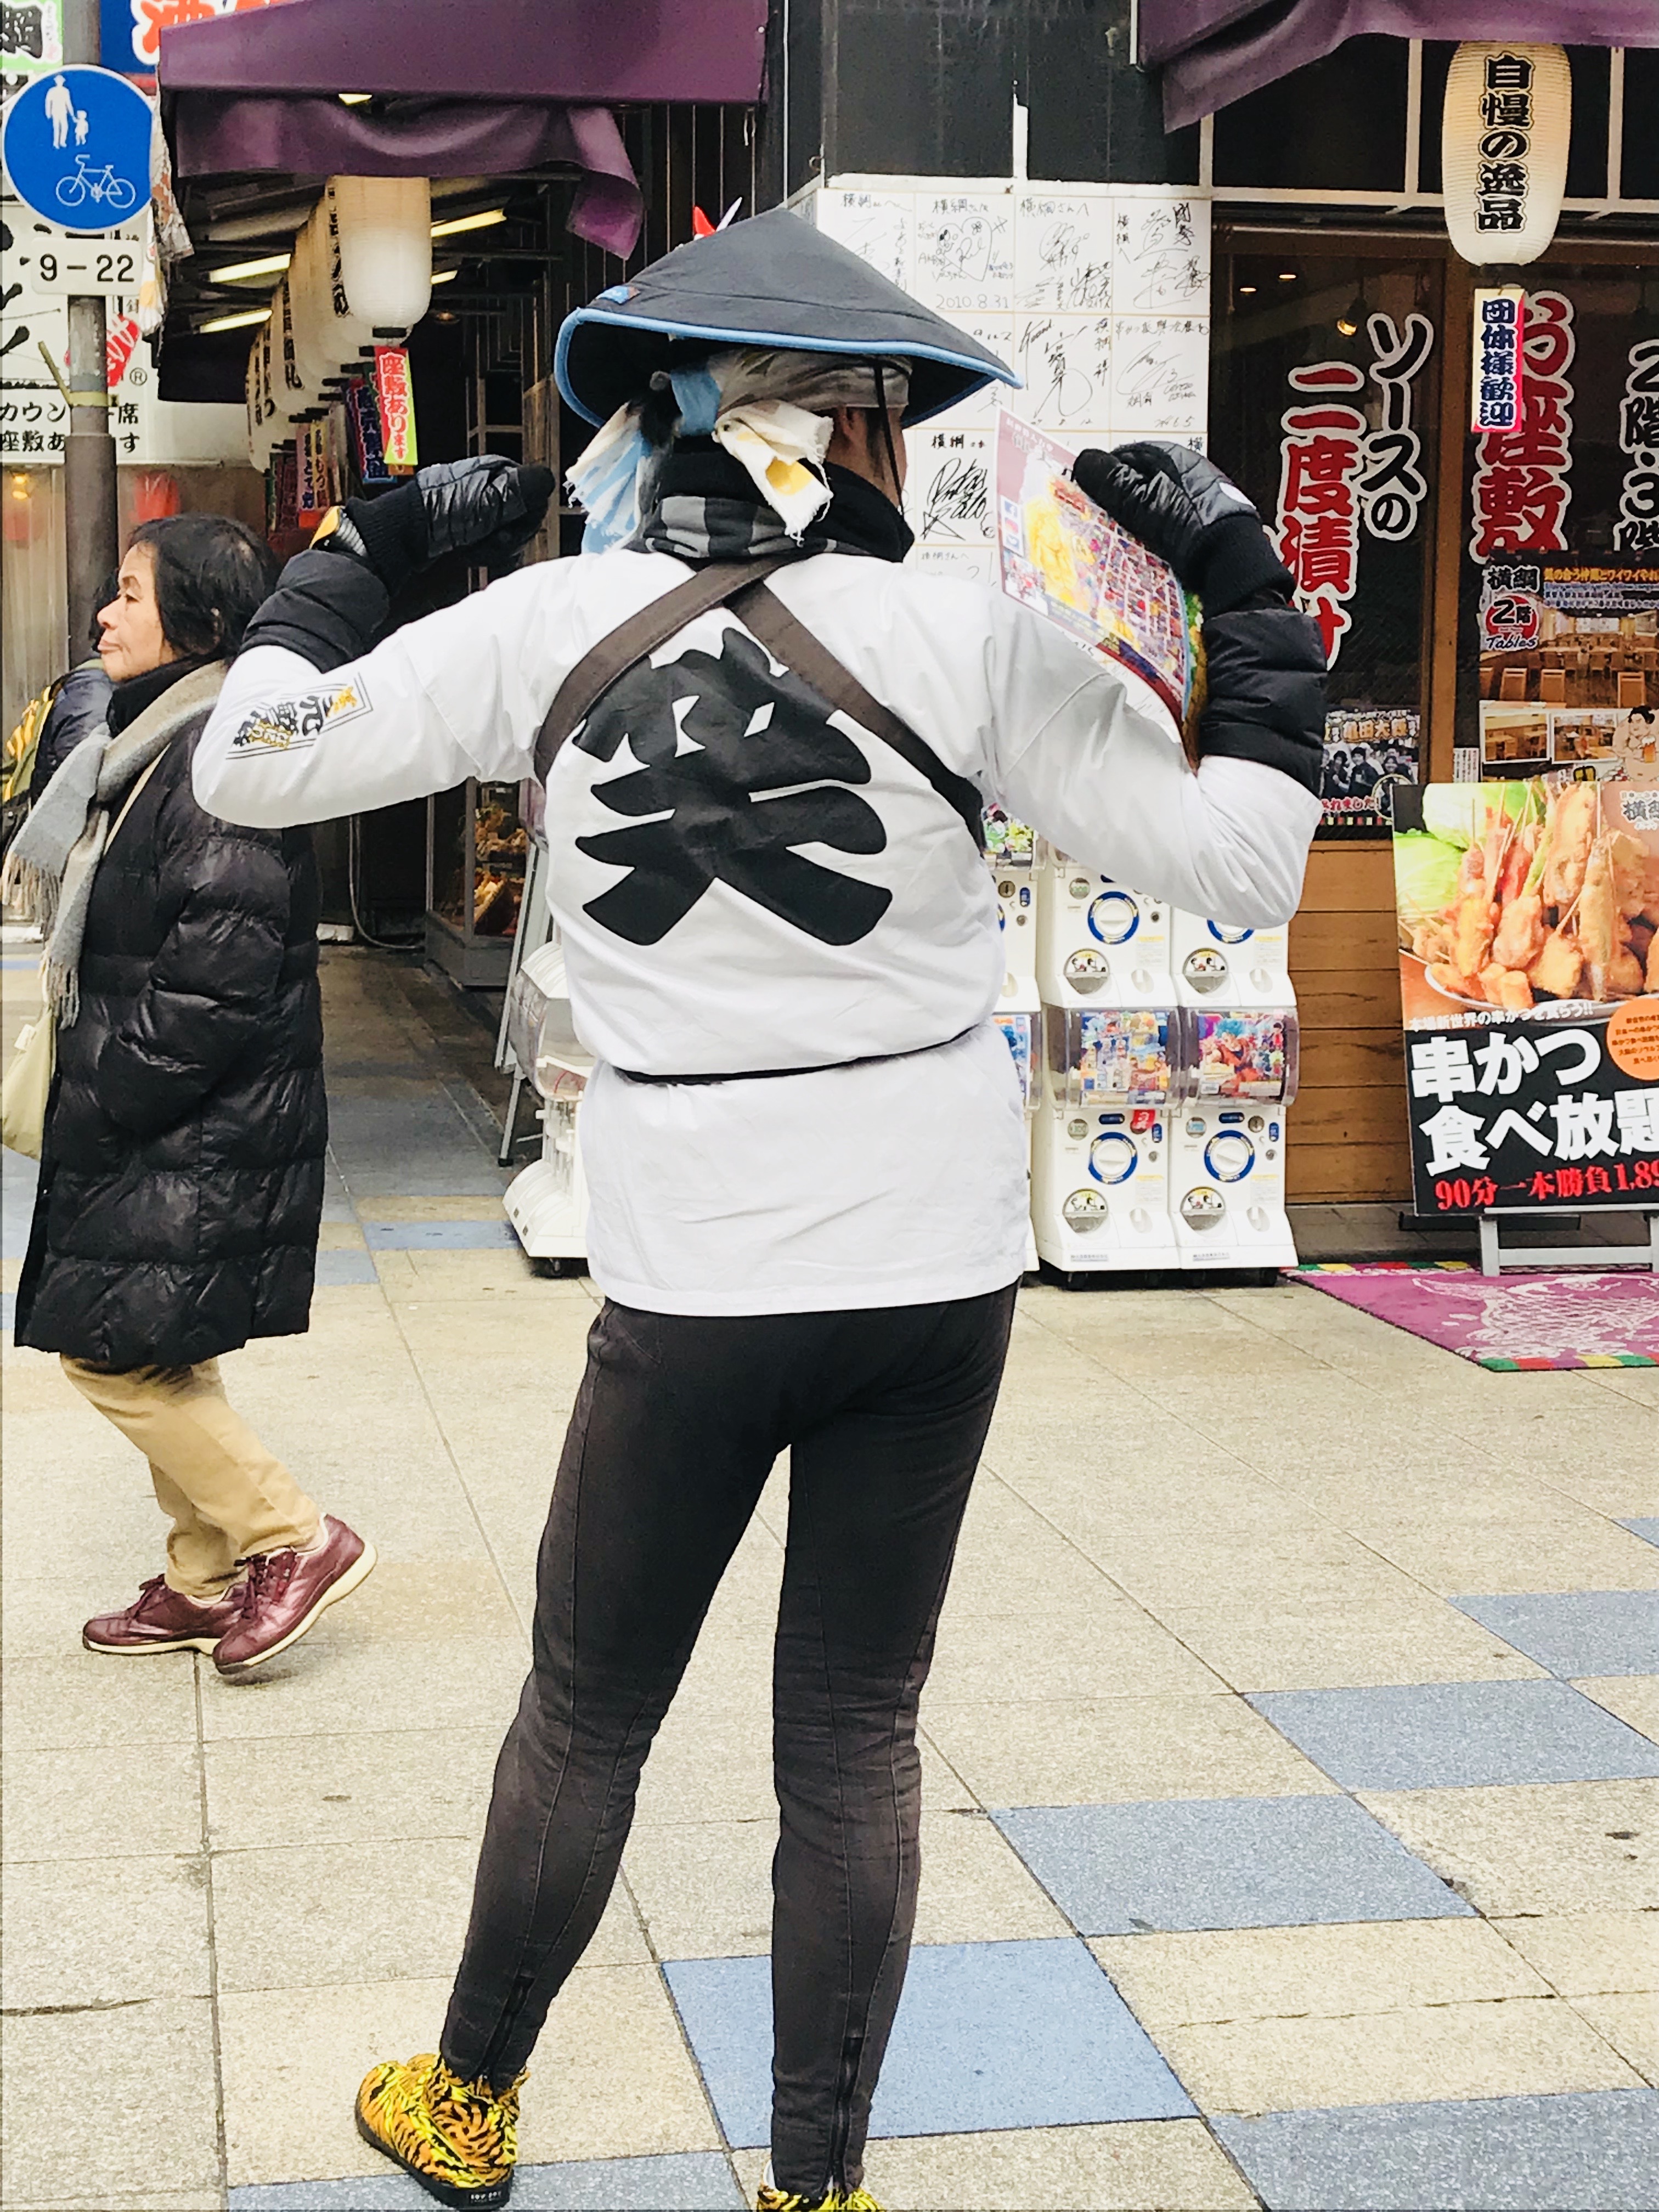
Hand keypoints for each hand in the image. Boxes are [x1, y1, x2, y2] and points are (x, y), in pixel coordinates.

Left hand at [320, 457, 556, 595]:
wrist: (407, 531)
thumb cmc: (443, 512)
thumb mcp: (491, 500)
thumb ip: (524, 489)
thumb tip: (548, 479)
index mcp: (498, 470)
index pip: (534, 497)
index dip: (526, 519)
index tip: (510, 529)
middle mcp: (489, 484)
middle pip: (521, 517)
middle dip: (510, 536)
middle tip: (491, 541)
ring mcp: (477, 504)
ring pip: (507, 532)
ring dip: (495, 547)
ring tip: (476, 547)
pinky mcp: (466, 523)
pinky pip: (489, 541)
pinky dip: (483, 550)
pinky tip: (470, 551)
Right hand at [1071, 441, 1285, 612]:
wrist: (1230, 556)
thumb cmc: (1188, 522)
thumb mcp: (1142, 501)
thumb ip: (1112, 482)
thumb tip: (1083, 462)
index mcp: (1170, 455)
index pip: (1126, 457)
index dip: (1105, 476)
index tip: (1091, 496)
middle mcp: (1187, 468)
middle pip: (1142, 480)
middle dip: (1124, 499)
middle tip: (1107, 520)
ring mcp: (1201, 492)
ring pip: (1158, 501)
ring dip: (1142, 516)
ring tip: (1130, 537)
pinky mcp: (1208, 516)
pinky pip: (1174, 519)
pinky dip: (1161, 529)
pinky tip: (1157, 545)